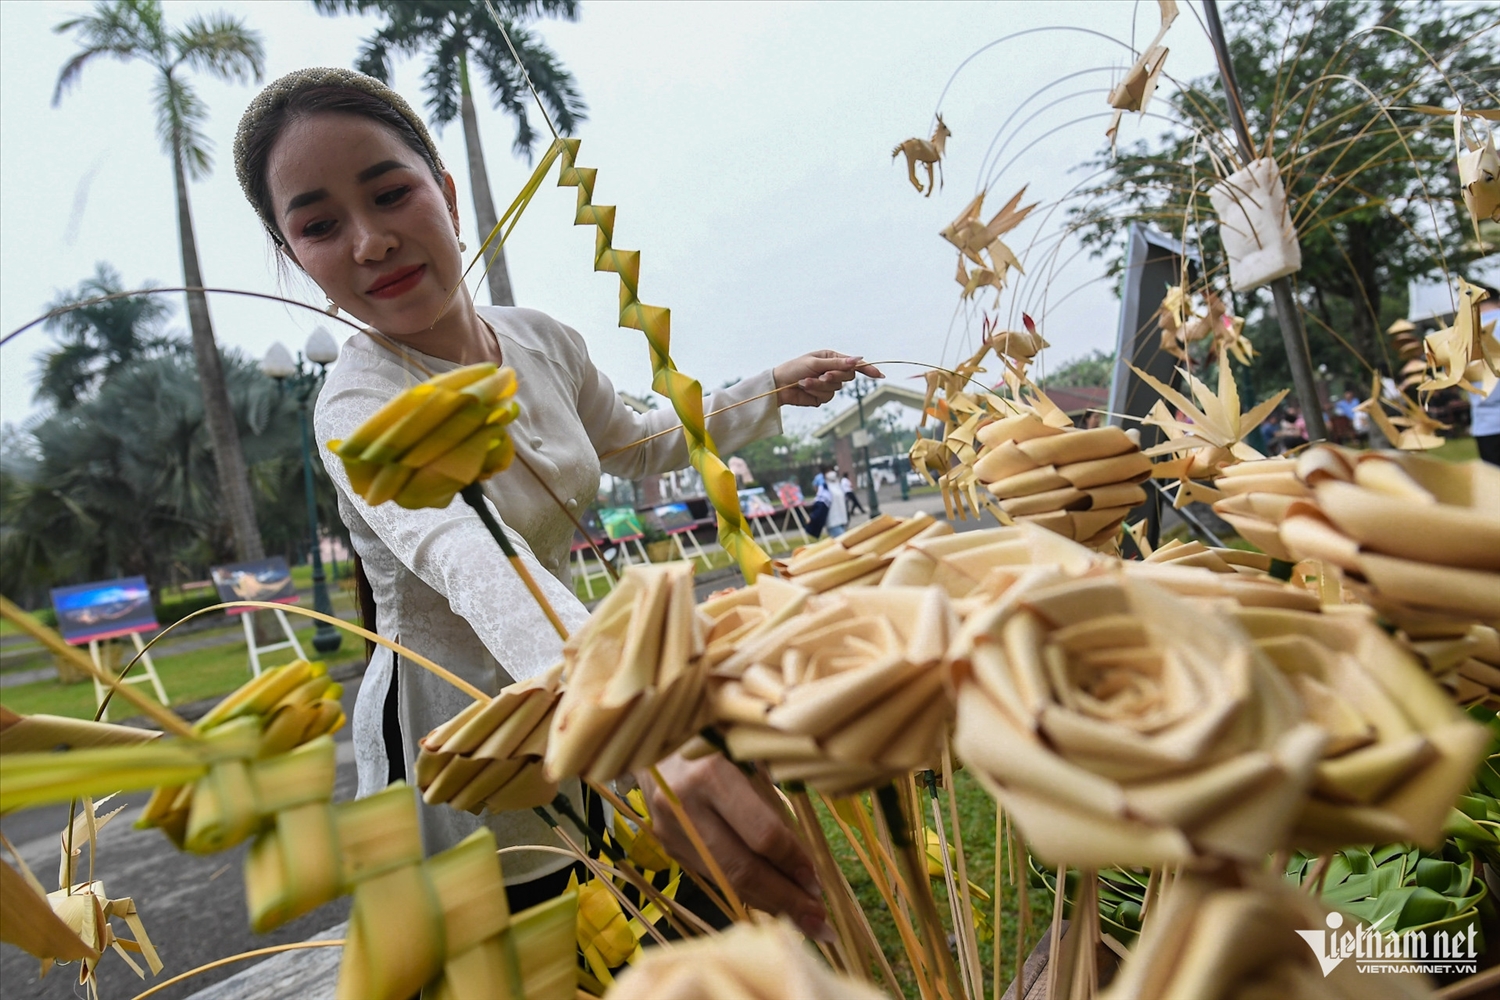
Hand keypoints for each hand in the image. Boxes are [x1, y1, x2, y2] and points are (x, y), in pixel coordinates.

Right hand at [637, 752, 830, 939]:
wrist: (655, 733)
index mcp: (711, 775)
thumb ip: (775, 791)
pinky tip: (772, 899)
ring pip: (726, 880)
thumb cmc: (716, 730)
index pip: (761, 835)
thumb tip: (804, 849)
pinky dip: (746, 890)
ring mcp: (670, 830)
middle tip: (819, 921)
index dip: (793, 861)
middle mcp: (684, 807)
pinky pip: (714, 874)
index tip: (818, 882)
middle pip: (742, 869)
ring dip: (768, 903)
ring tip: (803, 919)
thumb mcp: (750, 746)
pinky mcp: (667, 844)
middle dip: (785, 899)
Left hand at [773, 351, 883, 406]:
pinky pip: (827, 397)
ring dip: (821, 385)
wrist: (779, 385)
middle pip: (848, 376)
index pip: (854, 364)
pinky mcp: (822, 397)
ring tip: (806, 381)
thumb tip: (857, 359)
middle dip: (836, 376)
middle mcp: (832, 370)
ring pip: (837, 388)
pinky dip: (816, 392)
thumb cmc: (794, 368)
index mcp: (831, 358)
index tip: (879, 375)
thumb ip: (837, 363)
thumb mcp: (815, 363)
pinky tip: (805, 388)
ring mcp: (828, 385)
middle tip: (822, 375)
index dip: (868, 369)